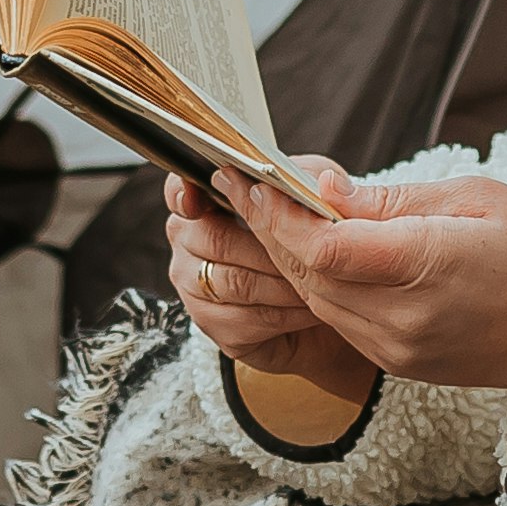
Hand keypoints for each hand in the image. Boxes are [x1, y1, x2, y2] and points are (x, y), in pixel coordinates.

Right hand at [163, 161, 378, 409]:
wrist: (327, 306)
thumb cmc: (313, 244)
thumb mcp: (316, 201)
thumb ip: (306, 181)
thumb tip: (311, 181)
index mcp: (205, 203)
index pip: (179, 191)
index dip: (184, 193)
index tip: (204, 198)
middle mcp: (189, 242)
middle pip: (218, 240)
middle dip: (271, 248)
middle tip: (310, 253)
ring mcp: (193, 286)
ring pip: (235, 282)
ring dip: (283, 284)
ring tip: (319, 284)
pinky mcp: (212, 324)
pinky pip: (246, 319)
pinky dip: (285, 314)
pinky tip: (309, 310)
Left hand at [200, 160, 506, 411]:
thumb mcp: (476, 199)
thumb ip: (394, 199)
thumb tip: (324, 190)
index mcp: (428, 269)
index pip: (323, 247)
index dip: (278, 212)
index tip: (251, 175)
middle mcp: (403, 320)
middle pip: (307, 274)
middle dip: (267, 227)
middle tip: (236, 182)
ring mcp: (397, 349)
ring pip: (314, 299)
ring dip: (284, 256)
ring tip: (260, 208)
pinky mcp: (396, 363)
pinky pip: (339, 319)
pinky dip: (315, 283)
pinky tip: (304, 249)